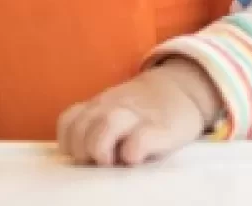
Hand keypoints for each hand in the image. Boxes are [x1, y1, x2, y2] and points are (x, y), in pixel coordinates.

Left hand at [57, 58, 220, 165]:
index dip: (69, 142)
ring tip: (109, 162)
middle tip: (95, 162)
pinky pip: (141, 140)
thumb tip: (81, 156)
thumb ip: (95, 124)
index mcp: (100, 106)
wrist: (182, 89)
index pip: (69, 121)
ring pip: (108, 123)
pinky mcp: (162, 130)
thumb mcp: (114, 108)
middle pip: (82, 125)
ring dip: (101, 146)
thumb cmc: (143, 109)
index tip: (80, 156)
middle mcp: (114, 108)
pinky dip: (132, 151)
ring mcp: (138, 117)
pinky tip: (134, 158)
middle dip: (82, 148)